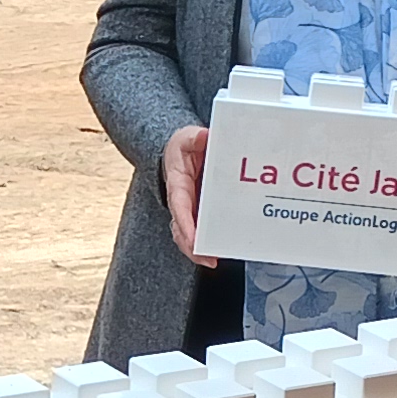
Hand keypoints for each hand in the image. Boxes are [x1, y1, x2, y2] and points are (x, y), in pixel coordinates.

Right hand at [162, 124, 214, 266]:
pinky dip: (204, 245)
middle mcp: (180, 201)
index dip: (185, 224)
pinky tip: (218, 254)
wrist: (178, 152)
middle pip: (181, 228)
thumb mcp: (188, 137)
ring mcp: (189, 210)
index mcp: (178, 184)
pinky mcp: (198, 214)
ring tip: (212, 261)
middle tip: (207, 258)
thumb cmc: (183, 147)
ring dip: (197, 251)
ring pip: (187, 236)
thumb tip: (205, 136)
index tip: (193, 239)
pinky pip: (198, 233)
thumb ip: (196, 137)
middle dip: (192, 246)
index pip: (180, 206)